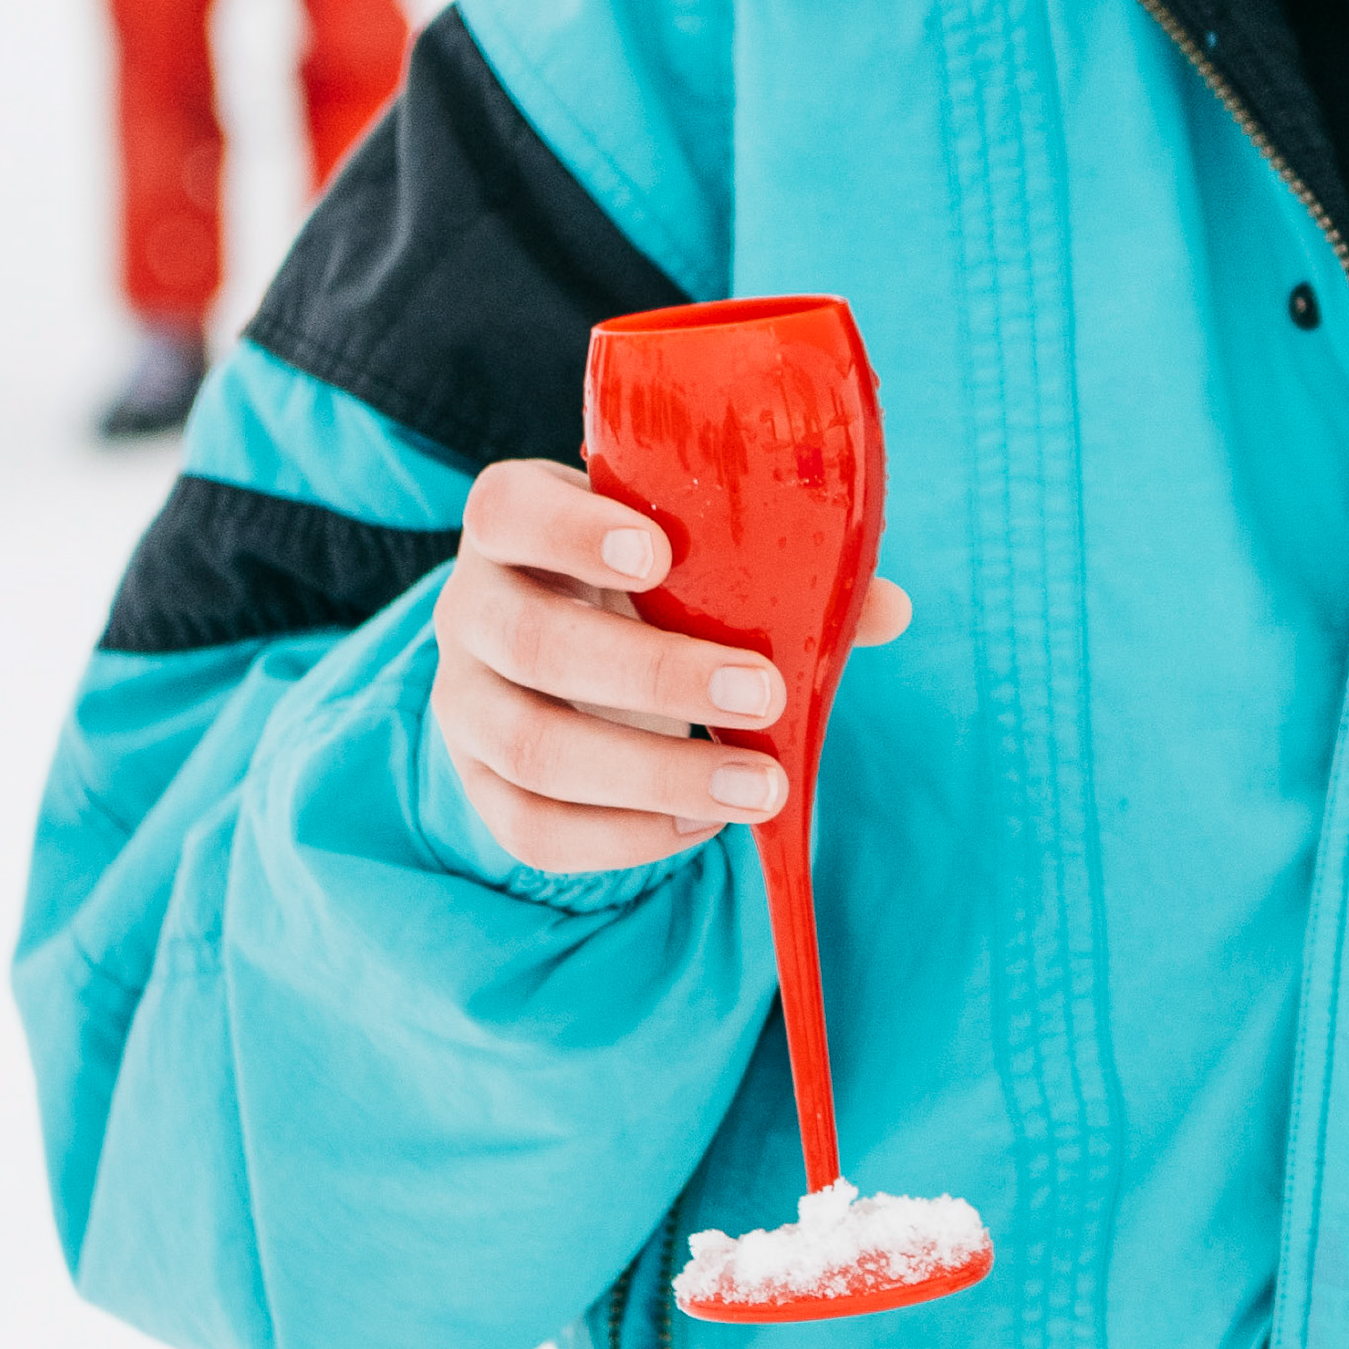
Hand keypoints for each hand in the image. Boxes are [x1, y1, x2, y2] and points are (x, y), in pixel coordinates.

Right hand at [432, 455, 910, 873]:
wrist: (577, 658)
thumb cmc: (651, 587)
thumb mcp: (695, 556)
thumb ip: (777, 567)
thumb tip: (885, 609)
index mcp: (514, 523)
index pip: (508, 510)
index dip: (574, 533)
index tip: (660, 555)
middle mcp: (469, 607)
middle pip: (531, 641)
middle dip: (655, 675)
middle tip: (764, 695)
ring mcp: (462, 702)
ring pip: (533, 747)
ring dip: (656, 774)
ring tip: (761, 788)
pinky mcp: (479, 784)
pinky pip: (532, 830)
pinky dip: (625, 838)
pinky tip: (703, 825)